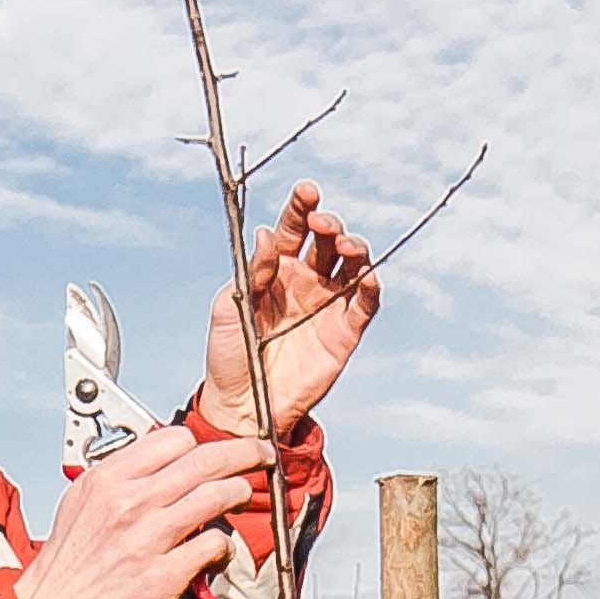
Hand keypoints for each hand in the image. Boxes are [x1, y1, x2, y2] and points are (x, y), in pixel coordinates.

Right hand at [14, 423, 269, 598]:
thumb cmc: (70, 562)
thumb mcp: (82, 501)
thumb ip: (119, 476)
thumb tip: (158, 458)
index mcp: (108, 480)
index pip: (172, 439)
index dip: (200, 443)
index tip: (213, 448)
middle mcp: (130, 503)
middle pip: (205, 461)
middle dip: (244, 452)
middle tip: (260, 454)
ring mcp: (148, 538)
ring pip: (216, 496)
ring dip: (240, 492)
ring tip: (244, 494)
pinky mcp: (165, 573)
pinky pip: (213, 544)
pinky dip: (225, 543)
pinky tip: (219, 548)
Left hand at [197, 180, 377, 437]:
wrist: (242, 407)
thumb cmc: (228, 357)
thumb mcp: (229, 309)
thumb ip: (252, 271)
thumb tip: (268, 234)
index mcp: (275, 271)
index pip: (293, 229)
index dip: (301, 208)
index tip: (307, 191)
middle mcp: (305, 282)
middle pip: (327, 242)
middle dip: (329, 224)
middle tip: (323, 223)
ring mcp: (326, 306)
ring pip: (351, 266)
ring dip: (354, 249)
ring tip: (346, 245)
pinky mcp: (343, 333)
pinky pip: (364, 305)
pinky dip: (370, 288)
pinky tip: (367, 276)